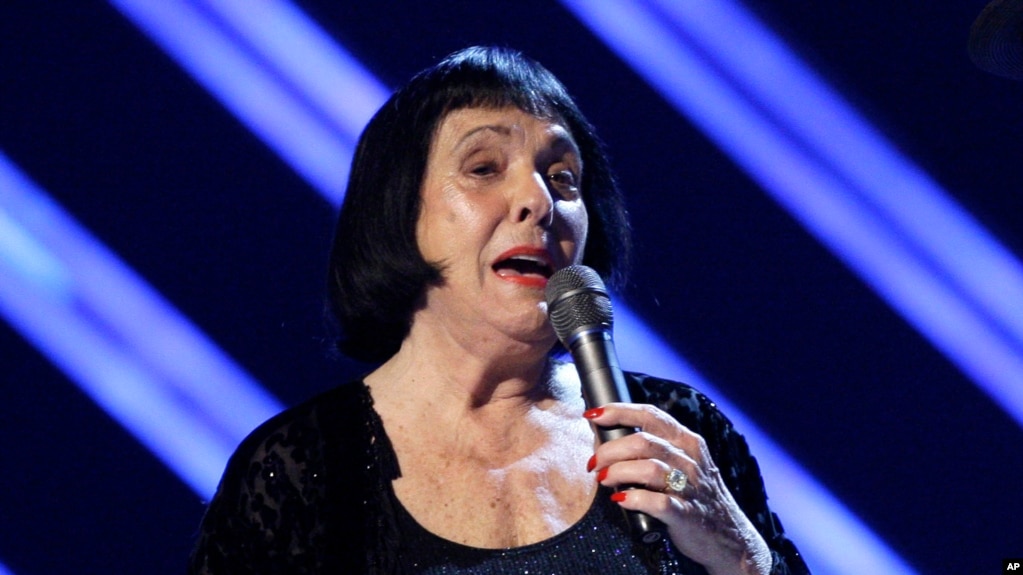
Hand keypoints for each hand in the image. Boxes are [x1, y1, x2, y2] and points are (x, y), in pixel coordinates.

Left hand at [584, 403, 771, 574]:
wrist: (728, 536)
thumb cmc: (694, 496)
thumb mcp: (682, 463)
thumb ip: (652, 448)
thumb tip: (604, 439)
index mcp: (687, 441)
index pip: (650, 415)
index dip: (618, 411)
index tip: (593, 415)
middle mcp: (690, 459)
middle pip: (642, 441)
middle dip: (609, 450)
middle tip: (594, 463)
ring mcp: (690, 486)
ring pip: (648, 468)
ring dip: (618, 472)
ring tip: (603, 480)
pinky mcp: (686, 514)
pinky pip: (657, 503)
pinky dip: (634, 499)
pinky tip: (620, 500)